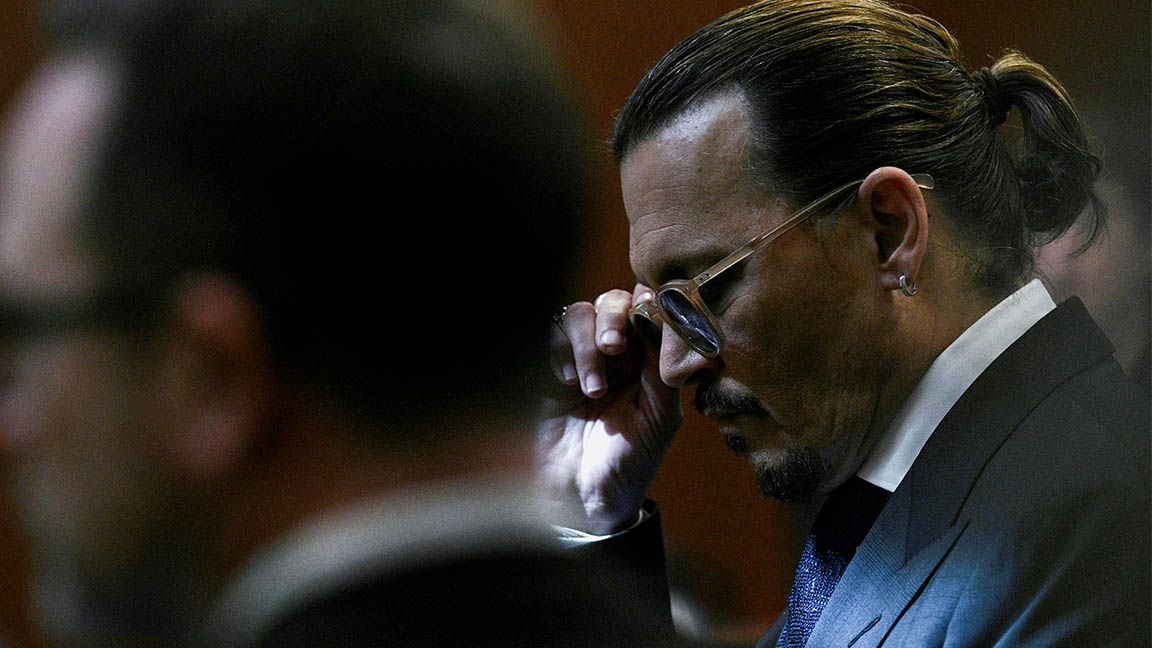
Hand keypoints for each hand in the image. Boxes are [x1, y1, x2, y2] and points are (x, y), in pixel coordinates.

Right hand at [537, 286, 682, 533]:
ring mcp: (582, 358)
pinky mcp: (549, 369)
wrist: (584, 498)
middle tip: (613, 345)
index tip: (648, 317)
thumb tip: (659, 321)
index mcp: (650, 359)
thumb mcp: (660, 418)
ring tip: (590, 387)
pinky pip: (551, 336)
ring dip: (586, 342)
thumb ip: (663, 370)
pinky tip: (567, 384)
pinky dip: (560, 352)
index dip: (651, 304)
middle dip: (614, 316)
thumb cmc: (630, 462)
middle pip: (615, 301)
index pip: (652, 310)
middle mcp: (618, 352)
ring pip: (581, 314)